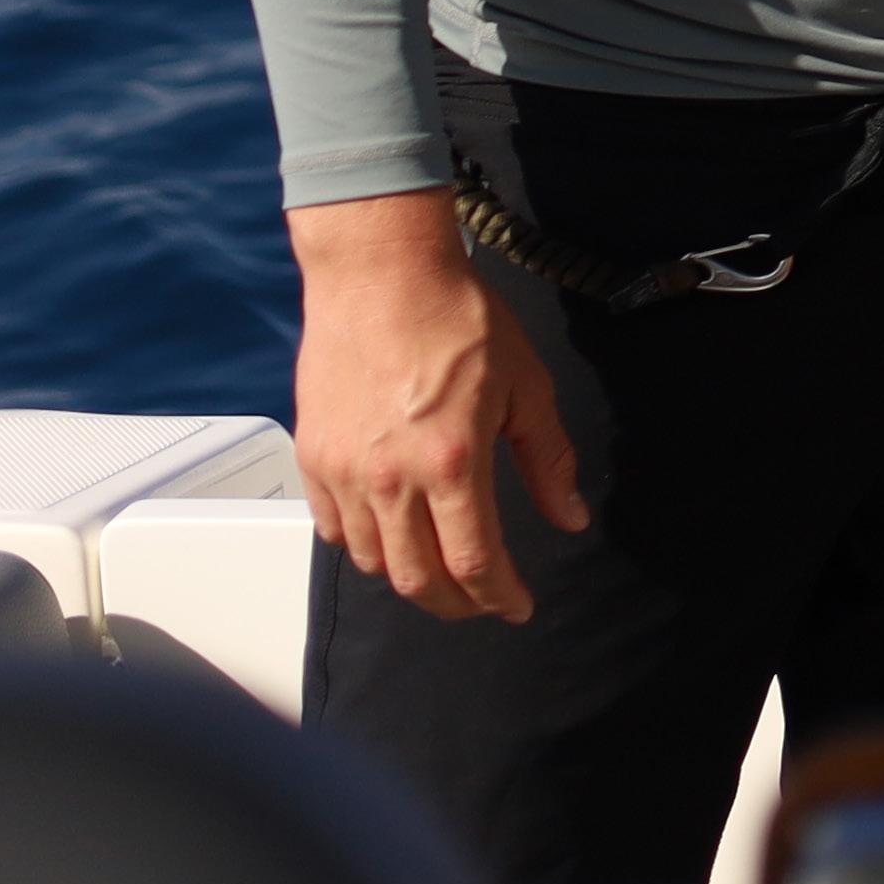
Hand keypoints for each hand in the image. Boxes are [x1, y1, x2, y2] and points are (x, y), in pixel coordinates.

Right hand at [290, 193, 582, 623]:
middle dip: (456, 603)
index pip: (473, 561)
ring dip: (411, 578)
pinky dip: (364, 547)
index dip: (498, 596)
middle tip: (483, 602)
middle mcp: (390, 479)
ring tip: (443, 571)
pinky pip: (334, 529)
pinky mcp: (313, 459)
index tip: (519, 607)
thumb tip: (570, 519)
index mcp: (451, 462)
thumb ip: (547, 460)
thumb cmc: (461, 321)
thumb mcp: (526, 386)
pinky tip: (392, 537)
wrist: (381, 276)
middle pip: (418, 578)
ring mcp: (344, 472)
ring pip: (373, 561)